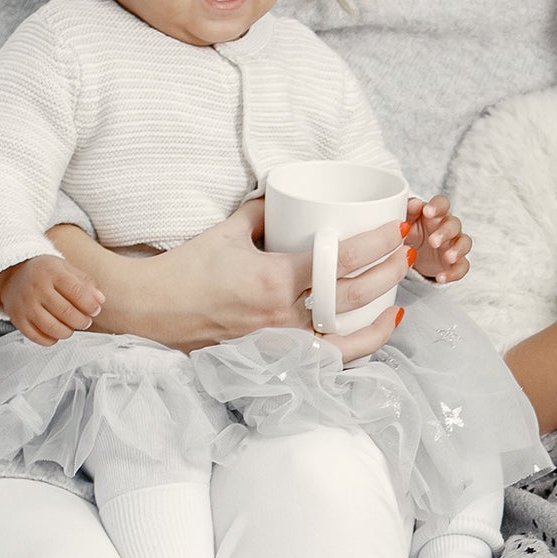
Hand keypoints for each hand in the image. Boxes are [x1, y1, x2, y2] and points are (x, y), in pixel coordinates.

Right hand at [0, 255, 104, 347]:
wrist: (12, 274)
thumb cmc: (44, 272)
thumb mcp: (65, 268)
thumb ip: (85, 282)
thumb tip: (100, 300)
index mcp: (52, 272)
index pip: (77, 292)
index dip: (90, 305)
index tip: (95, 310)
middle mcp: (37, 288)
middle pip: (67, 312)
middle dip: (82, 321)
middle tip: (86, 321)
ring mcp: (25, 305)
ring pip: (52, 328)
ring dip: (68, 332)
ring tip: (71, 327)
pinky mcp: (17, 318)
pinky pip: (37, 337)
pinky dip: (51, 339)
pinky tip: (55, 333)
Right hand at [47, 200, 404, 361]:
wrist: (150, 312)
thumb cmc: (186, 269)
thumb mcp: (228, 230)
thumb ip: (265, 212)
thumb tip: (292, 199)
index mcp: (273, 279)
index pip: (339, 262)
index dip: (376, 245)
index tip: (398, 230)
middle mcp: (281, 315)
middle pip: (353, 298)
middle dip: (388, 275)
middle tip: (407, 254)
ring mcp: (278, 342)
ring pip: (345, 340)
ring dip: (379, 321)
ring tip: (400, 302)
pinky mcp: (271, 358)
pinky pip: (322, 358)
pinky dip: (352, 350)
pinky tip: (368, 337)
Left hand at [406, 193, 470, 282]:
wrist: (409, 256)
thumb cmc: (409, 232)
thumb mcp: (404, 222)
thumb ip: (409, 210)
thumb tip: (416, 203)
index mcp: (435, 214)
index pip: (442, 204)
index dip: (438, 206)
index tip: (428, 212)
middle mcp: (447, 227)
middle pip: (454, 224)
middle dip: (445, 232)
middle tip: (433, 241)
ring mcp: (453, 245)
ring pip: (464, 243)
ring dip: (458, 250)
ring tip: (448, 257)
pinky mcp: (455, 263)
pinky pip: (462, 267)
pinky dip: (454, 273)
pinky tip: (441, 277)